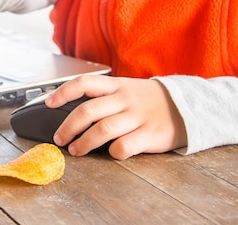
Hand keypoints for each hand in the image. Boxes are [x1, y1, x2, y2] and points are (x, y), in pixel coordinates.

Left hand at [46, 75, 186, 159]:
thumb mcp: (127, 89)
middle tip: (59, 138)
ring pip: (102, 130)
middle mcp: (125, 99)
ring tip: (76, 150)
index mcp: (117, 86)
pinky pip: (124, 146)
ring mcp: (137, 117)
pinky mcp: (150, 135)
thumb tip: (71, 110)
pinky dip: (113, 152)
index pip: (84, 83)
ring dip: (84, 143)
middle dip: (68, 127)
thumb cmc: (150, 101)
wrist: (188, 107)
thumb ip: (103, 96)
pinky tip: (110, 153)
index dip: (63, 92)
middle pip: (88, 112)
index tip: (48, 103)